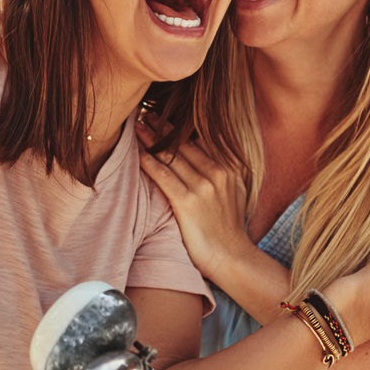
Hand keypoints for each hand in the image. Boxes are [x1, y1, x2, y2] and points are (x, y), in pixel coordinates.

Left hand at [134, 118, 255, 282]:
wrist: (232, 257)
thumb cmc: (227, 227)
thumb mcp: (234, 192)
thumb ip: (221, 170)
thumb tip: (203, 153)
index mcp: (229, 167)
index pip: (199, 139)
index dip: (178, 125)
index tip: (162, 113)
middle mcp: (218, 172)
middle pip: (183, 143)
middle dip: (161, 126)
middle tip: (144, 112)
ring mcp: (203, 187)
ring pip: (171, 156)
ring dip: (151, 139)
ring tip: (136, 126)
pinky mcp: (188, 203)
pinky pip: (164, 176)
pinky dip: (149, 163)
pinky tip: (138, 154)